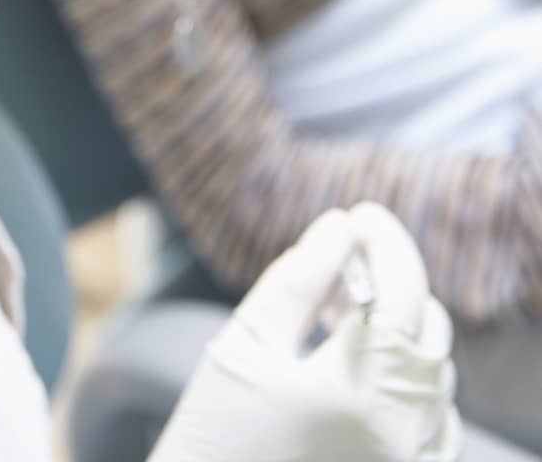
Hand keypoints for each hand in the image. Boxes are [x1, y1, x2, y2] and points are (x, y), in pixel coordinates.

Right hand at [148, 204, 461, 461]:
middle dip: (392, 282)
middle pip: (427, 328)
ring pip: (435, 372)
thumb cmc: (216, 434)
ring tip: (339, 316)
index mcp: (359, 393)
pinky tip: (362, 370)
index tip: (361, 214)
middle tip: (341, 263)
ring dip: (400, 329)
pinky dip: (411, 382)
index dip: (387, 241)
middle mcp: (401, 436)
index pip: (401, 291)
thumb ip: (299, 278)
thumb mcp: (246, 342)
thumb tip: (341, 226)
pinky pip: (436, 421)